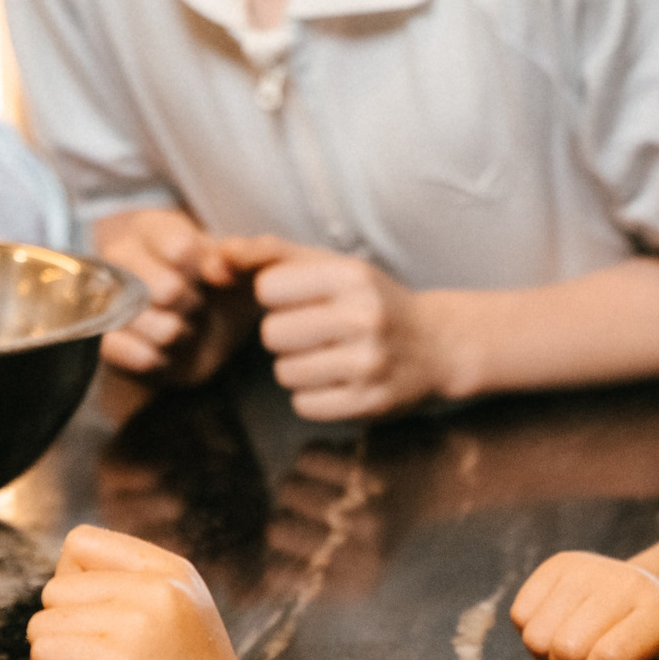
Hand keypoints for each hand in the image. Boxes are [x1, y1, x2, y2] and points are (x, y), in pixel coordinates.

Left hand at [26, 525, 272, 659]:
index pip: (82, 544)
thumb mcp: (179, 624)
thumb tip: (62, 587)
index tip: (103, 630)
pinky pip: (42, 655)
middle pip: (56, 588)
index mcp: (174, 574)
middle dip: (66, 633)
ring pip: (42, 623)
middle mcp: (160, 589)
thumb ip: (132, 595)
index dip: (75, 589)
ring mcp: (140, 625)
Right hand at [89, 208, 250, 381]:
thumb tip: (222, 262)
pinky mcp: (99, 336)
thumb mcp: (247, 270)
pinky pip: (118, 348)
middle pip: (164, 289)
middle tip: (195, 307)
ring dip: (174, 334)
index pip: (180, 249)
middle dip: (191, 307)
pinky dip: (152, 358)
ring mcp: (104, 294)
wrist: (206, 342)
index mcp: (153, 227)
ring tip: (180, 328)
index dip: (206, 273)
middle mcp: (120, 254)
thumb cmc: (224, 295)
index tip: (215, 278)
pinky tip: (162, 353)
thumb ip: (251, 255)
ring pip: (142, 321)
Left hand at [225, 236, 461, 420]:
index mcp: (352, 276)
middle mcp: (363, 318)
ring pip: (285, 373)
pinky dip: (313, 396)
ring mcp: (369, 364)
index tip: (303, 302)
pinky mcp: (370, 404)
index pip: (267, 288)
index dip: (277, 298)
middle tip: (315, 334)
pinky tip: (338, 382)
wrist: (438, 346)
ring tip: (327, 358)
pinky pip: (304, 405)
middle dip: (285, 336)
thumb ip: (274, 254)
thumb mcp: (333, 267)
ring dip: (297, 368)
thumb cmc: (371, 301)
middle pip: (272, 334)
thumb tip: (220, 257)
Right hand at [510, 551, 658, 659]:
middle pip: (566, 649)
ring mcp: (587, 569)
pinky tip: (559, 630)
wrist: (656, 591)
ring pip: (535, 635)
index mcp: (658, 614)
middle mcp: (623, 583)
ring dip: (547, 658)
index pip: (609, 659)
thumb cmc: (658, 645)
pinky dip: (531, 634)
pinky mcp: (559, 564)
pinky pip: (519, 614)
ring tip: (573, 653)